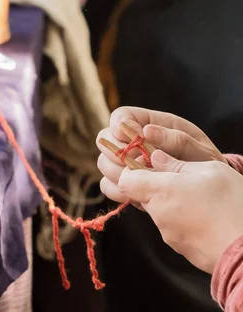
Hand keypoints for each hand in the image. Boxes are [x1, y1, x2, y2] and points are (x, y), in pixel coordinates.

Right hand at [96, 107, 226, 203]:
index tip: (131, 141)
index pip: (121, 116)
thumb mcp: (199, 149)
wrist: (208, 189)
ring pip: (103, 163)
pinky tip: (136, 195)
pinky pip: (107, 185)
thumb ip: (177, 139)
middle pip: (104, 138)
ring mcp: (128, 163)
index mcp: (151, 123)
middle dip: (116, 153)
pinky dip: (117, 190)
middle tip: (136, 165)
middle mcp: (134, 141)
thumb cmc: (205, 163)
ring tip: (140, 181)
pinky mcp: (127, 183)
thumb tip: (147, 131)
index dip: (118, 126)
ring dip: (117, 173)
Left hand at [116, 153, 242, 273]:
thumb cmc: (232, 205)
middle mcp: (159, 215)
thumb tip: (156, 158)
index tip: (147, 161)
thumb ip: (178, 163)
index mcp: (160, 192)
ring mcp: (169, 235)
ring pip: (159, 211)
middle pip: (142, 195)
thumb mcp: (210, 171)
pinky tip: (205, 214)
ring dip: (171, 201)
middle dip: (155, 184)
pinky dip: (183, 218)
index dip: (132, 169)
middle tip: (180, 176)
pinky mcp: (181, 249)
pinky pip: (173, 227)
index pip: (125, 180)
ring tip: (199, 196)